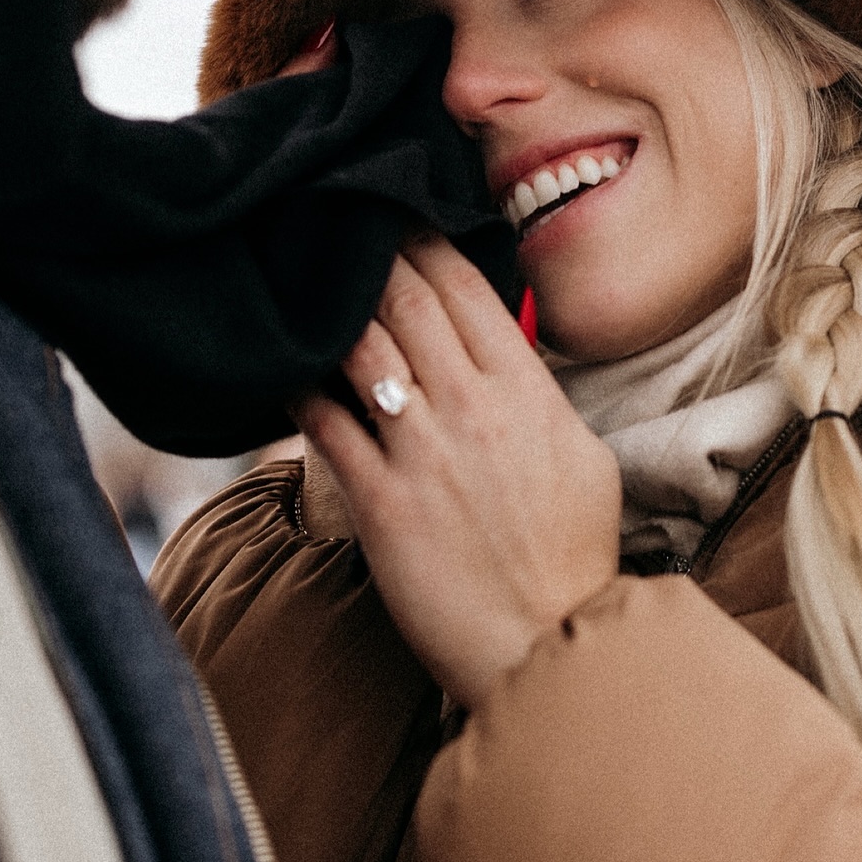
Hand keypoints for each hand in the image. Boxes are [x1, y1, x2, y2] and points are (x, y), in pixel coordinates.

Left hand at [295, 236, 620, 709]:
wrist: (548, 646)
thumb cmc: (572, 556)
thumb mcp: (583, 457)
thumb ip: (541, 398)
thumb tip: (512, 356)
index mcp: (527, 391)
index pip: (466, 287)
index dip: (424, 240)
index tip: (396, 216)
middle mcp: (472, 407)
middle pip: (405, 298)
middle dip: (367, 251)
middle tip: (333, 224)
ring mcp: (423, 452)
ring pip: (359, 345)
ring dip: (326, 306)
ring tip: (297, 279)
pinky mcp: (379, 501)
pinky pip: (324, 423)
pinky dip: (298, 386)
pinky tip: (279, 365)